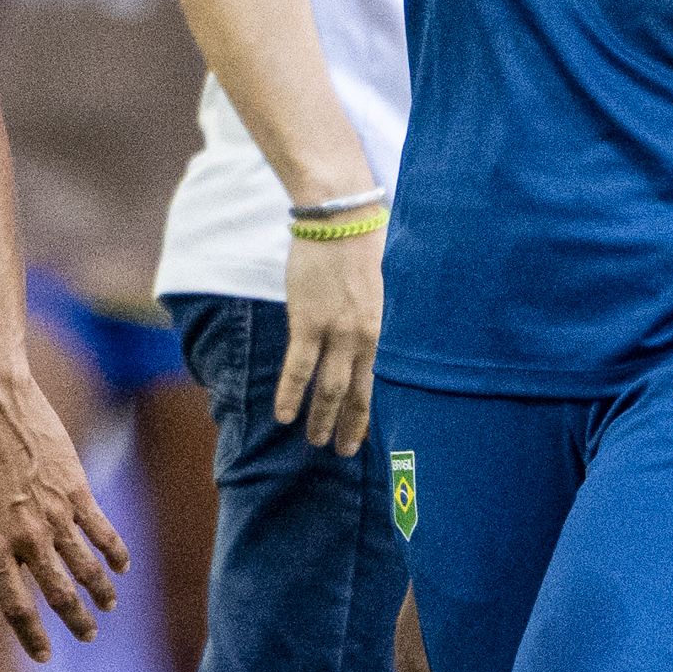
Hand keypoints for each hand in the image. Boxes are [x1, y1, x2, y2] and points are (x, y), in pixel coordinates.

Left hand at [0, 350, 128, 658]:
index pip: (14, 605)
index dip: (31, 636)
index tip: (45, 658)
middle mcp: (22, 537)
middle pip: (57, 594)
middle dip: (76, 621)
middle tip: (88, 635)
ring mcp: (52, 515)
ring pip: (85, 568)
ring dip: (101, 592)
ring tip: (108, 606)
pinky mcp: (77, 491)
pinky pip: (102, 533)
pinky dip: (115, 554)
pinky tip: (122, 568)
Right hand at [273, 220, 382, 454]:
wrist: (342, 220)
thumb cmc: (366, 247)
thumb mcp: (386, 289)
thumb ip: (382, 320)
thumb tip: (377, 344)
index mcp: (389, 330)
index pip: (384, 384)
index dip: (374, 413)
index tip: (367, 433)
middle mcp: (367, 338)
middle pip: (359, 394)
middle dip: (350, 427)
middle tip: (342, 451)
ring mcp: (338, 332)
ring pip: (330, 389)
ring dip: (321, 419)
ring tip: (315, 441)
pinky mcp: (309, 323)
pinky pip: (299, 369)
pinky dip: (291, 395)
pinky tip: (284, 416)